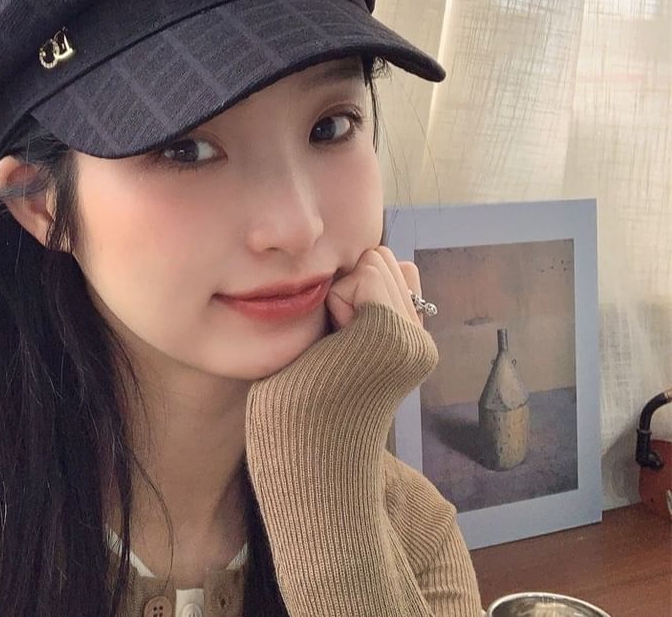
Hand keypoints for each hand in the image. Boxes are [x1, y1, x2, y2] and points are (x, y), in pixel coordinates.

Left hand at [246, 246, 437, 449]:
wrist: (303, 463)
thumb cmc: (304, 407)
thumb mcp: (343, 347)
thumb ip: (374, 306)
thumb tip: (401, 261)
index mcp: (412, 342)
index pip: (388, 271)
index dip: (350, 293)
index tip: (338, 345)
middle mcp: (421, 341)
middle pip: (382, 261)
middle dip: (349, 289)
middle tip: (335, 347)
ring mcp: (412, 337)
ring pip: (373, 264)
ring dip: (340, 296)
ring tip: (334, 350)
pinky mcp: (392, 333)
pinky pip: (363, 275)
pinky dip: (336, 300)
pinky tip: (332, 346)